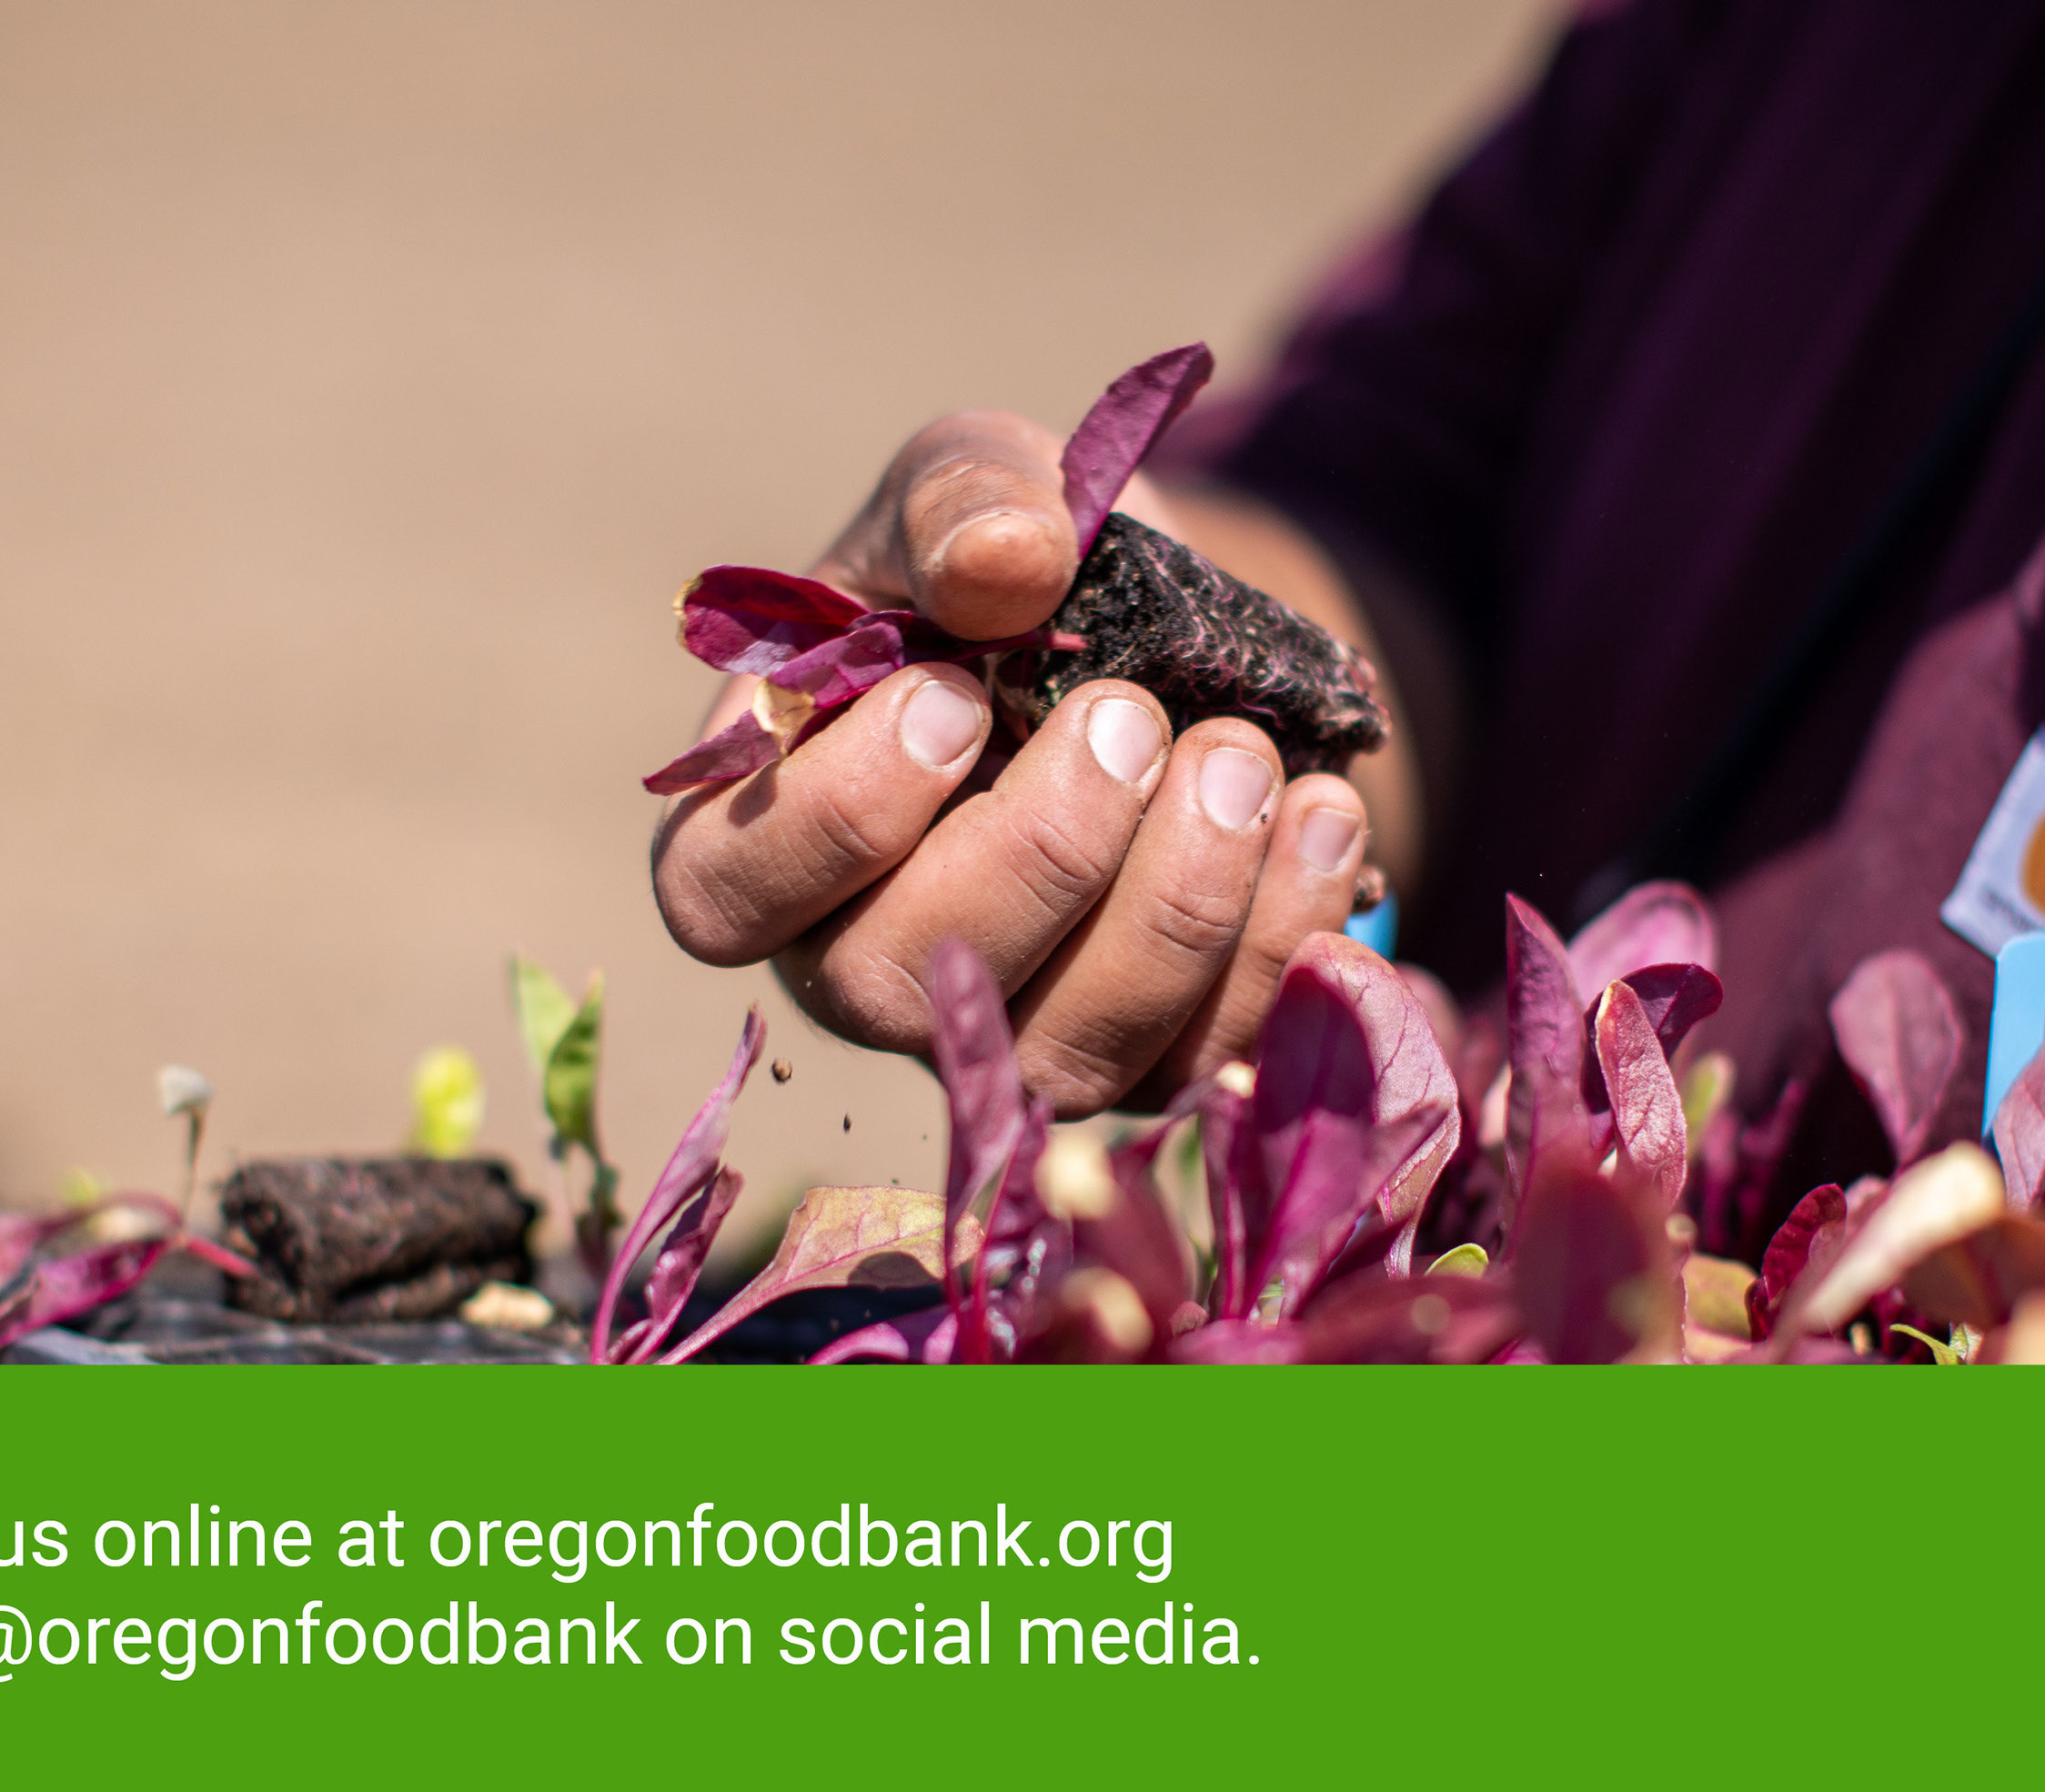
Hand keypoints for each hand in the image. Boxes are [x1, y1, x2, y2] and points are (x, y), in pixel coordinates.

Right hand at [649, 409, 1375, 1115]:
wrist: (1168, 636)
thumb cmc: (1020, 567)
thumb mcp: (976, 478)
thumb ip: (962, 499)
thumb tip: (1007, 560)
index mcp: (757, 834)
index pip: (722, 895)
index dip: (836, 815)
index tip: (952, 694)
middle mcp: (859, 965)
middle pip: (895, 989)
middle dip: (1039, 850)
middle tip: (1131, 716)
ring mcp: (1002, 1032)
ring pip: (1065, 1052)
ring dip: (1177, 901)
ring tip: (1243, 755)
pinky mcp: (1142, 1060)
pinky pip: (1206, 1057)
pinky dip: (1282, 938)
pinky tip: (1322, 815)